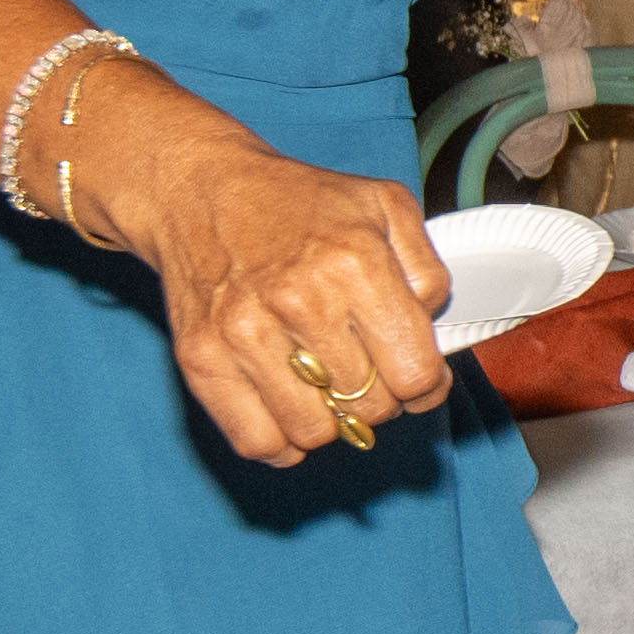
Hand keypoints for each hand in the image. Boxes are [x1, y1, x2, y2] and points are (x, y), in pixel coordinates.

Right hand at [108, 123, 447, 466]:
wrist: (201, 190)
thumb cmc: (299, 203)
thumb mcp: (385, 207)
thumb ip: (428, 271)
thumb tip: (432, 334)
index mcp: (355, 264)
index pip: (415, 375)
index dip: (426, 386)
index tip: (415, 378)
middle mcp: (299, 301)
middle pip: (370, 409)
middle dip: (379, 398)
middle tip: (364, 370)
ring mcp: (244, 334)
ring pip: (316, 433)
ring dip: (329, 421)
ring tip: (323, 384)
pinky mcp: (201, 359)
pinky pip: (258, 442)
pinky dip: (282, 441)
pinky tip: (289, 407)